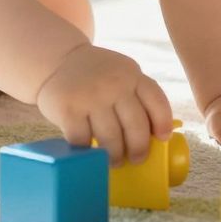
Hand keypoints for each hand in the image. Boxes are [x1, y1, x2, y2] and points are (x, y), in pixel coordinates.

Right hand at [36, 46, 172, 164]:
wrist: (57, 60)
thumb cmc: (95, 76)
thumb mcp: (121, 74)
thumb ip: (136, 95)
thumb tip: (155, 134)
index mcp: (132, 74)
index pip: (156, 101)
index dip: (162, 123)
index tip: (162, 138)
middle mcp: (114, 84)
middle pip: (136, 126)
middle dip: (138, 148)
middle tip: (136, 159)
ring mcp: (90, 96)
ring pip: (111, 138)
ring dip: (115, 156)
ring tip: (114, 161)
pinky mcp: (68, 110)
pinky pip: (84, 141)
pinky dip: (88, 151)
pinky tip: (90, 151)